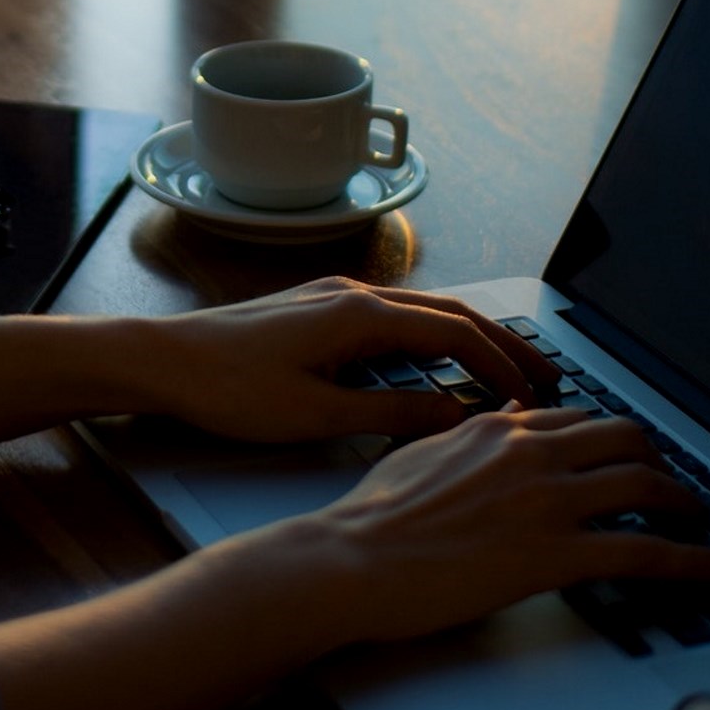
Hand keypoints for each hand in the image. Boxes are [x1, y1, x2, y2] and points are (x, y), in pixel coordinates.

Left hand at [147, 277, 559, 443]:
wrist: (161, 360)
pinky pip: (393, 316)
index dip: (503, 365)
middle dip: (504, 343)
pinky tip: (436, 362)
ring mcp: (334, 297)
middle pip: (451, 313)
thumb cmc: (226, 388)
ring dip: (469, 338)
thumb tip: (456, 415)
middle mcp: (354, 294)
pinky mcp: (315, 309)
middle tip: (548, 374)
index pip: (457, 334)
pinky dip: (431, 336)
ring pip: (423, 311)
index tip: (536, 397)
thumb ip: (391, 414)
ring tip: (505, 369)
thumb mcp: (315, 415)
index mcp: (361, 315)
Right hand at [269, 405, 709, 646]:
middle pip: (626, 439)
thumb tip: (499, 418)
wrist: (351, 562)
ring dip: (686, 504)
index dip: (610, 439)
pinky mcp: (558, 554)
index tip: (625, 455)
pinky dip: (694, 561)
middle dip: (659, 459)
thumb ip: (467, 436)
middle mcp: (533, 454)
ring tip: (700, 521)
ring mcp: (549, 502)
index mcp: (499, 430)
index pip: (577, 420)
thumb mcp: (419, 454)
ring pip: (647, 486)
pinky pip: (647, 552)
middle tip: (670, 484)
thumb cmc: (370, 519)